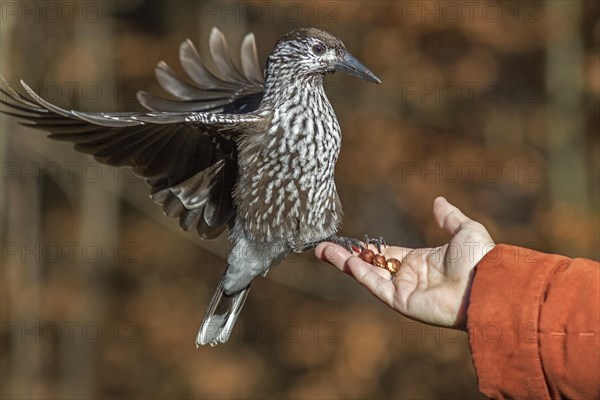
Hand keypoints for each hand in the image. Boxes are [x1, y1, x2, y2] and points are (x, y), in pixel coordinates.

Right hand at [315, 197, 494, 330]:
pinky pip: (377, 286)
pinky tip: (346, 261)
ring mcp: (404, 290)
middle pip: (369, 265)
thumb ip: (449, 217)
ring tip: (322, 251)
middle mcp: (408, 277)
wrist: (490, 284)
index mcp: (419, 262)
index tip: (347, 242)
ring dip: (345, 264)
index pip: (384, 254)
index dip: (365, 248)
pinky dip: (361, 275)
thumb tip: (438, 201)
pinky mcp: (403, 302)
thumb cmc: (481, 259)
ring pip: (367, 275)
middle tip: (322, 248)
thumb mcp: (465, 230)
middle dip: (345, 257)